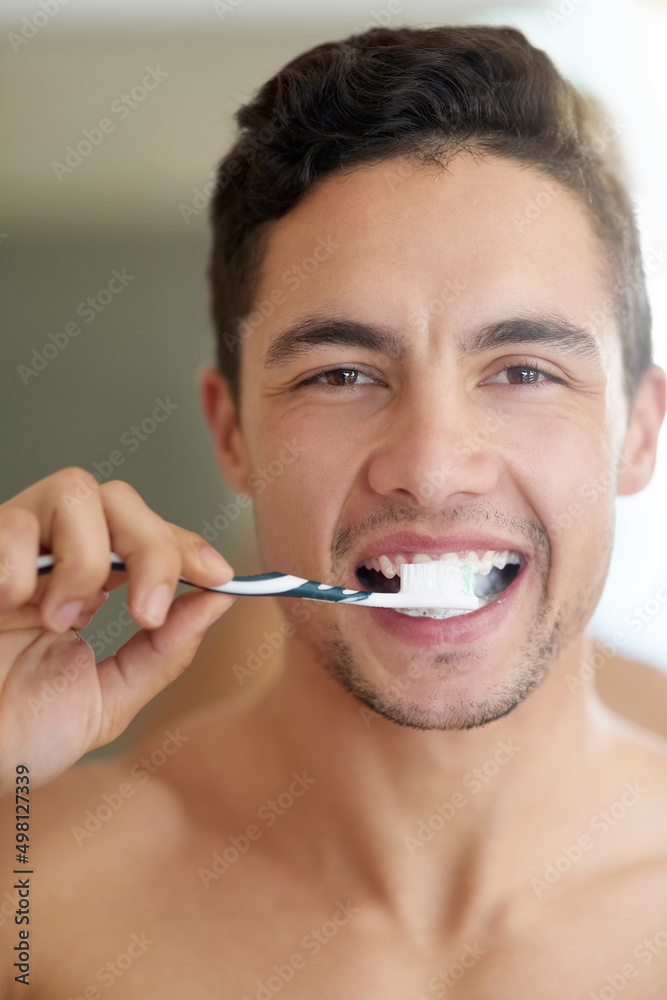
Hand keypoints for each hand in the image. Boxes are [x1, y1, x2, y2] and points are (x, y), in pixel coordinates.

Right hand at [0, 468, 234, 794]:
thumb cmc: (14, 739)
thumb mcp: (106, 701)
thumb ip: (163, 652)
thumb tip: (219, 600)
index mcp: (81, 585)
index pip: (143, 534)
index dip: (184, 545)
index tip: (219, 576)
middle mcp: (47, 557)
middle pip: (117, 497)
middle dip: (151, 547)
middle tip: (147, 611)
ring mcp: (8, 551)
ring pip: (72, 491)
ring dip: (84, 559)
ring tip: (59, 618)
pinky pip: (11, 523)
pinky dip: (22, 561)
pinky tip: (10, 604)